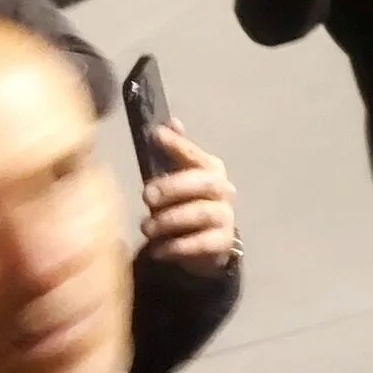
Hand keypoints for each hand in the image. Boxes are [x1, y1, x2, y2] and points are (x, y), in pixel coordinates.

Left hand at [141, 124, 238, 275]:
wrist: (206, 244)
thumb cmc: (185, 203)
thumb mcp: (175, 178)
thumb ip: (173, 153)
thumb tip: (170, 123)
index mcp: (211, 169)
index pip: (195, 154)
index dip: (177, 144)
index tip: (156, 135)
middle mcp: (223, 190)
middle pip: (203, 182)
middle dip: (173, 187)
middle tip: (147, 196)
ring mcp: (226, 216)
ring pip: (201, 213)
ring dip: (170, 220)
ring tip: (146, 228)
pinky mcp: (223, 243)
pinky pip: (201, 244)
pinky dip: (176, 246)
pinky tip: (157, 249)